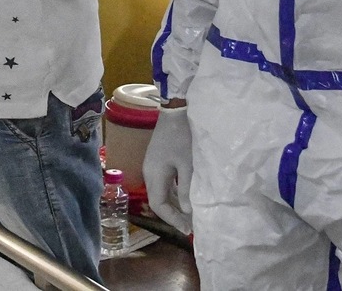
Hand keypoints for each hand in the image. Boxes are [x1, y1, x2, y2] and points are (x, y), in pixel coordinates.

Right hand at [143, 105, 193, 233]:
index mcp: (154, 175)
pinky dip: (174, 194)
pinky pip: (164, 184)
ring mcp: (153, 166)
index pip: (158, 205)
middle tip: (191, 226)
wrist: (175, 111)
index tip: (188, 230)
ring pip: (161, 193)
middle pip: (158, 201)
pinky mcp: (158, 161)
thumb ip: (187, 189)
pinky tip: (186, 198)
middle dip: (173, 215)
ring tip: (190, 216)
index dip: (172, 220)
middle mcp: (149, 173)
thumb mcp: (188, 165)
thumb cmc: (183, 137)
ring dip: (174, 205)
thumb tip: (188, 212)